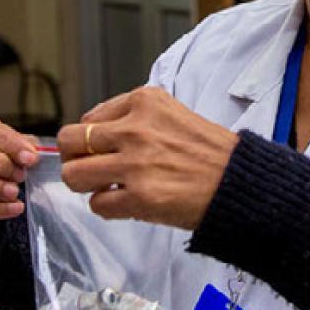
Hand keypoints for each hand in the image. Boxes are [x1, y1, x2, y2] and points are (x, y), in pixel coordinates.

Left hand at [56, 87, 239, 230]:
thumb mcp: (170, 114)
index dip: (89, 139)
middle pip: (70, 142)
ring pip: (74, 175)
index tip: (101, 150)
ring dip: (87, 185)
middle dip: (76, 159)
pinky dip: (108, 207)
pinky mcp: (140, 197)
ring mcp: (136, 164)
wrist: (239, 183)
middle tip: (91, 169)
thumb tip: (90, 130)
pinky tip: (128, 203)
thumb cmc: (210, 153)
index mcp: (144, 102)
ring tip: (107, 187)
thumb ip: (132, 117)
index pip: (87, 118)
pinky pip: (98, 204)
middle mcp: (135, 129)